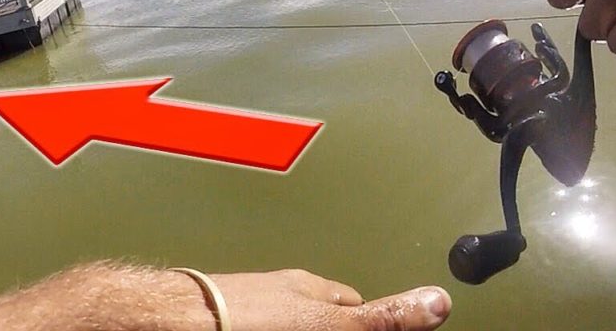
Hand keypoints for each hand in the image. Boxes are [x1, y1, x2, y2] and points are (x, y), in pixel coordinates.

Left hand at [209, 269, 450, 330]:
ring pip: (286, 321)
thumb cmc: (249, 317)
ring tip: (296, 329)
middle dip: (332, 324)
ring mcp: (250, 307)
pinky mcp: (226, 321)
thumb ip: (380, 318)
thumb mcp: (326, 323)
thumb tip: (437, 300)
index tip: (380, 327)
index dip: (367, 321)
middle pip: (321, 313)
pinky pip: (258, 324)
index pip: (353, 303)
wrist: (178, 322)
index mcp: (310, 290)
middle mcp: (281, 293)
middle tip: (340, 330)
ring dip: (296, 324)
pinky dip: (269, 326)